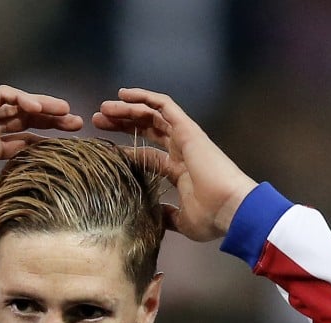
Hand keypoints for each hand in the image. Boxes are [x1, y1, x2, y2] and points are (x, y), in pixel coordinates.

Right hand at [0, 85, 82, 215]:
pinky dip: (21, 97)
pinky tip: (38, 107)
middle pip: (25, 121)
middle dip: (52, 122)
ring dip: (43, 106)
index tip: (69, 148)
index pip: (22, 142)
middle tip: (79, 126)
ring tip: (67, 112)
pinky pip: (0, 95)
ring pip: (17, 105)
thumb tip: (6, 212)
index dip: (45, 142)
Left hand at [93, 88, 257, 240]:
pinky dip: (145, 97)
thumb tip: (153, 217)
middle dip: (123, 123)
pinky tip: (124, 94)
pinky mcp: (188, 129)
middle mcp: (182, 151)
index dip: (127, 151)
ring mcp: (186, 138)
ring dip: (127, 109)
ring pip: (152, 114)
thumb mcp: (182, 221)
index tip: (104, 151)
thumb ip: (166, 215)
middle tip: (98, 120)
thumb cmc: (212, 218)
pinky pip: (164, 106)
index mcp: (180, 171)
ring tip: (104, 108)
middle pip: (147, 129)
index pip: (148, 155)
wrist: (232, 210)